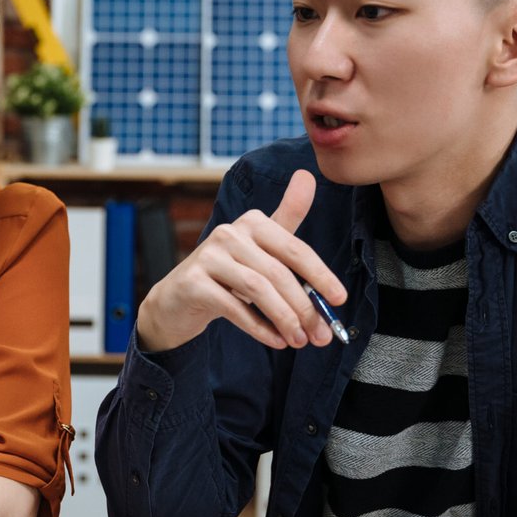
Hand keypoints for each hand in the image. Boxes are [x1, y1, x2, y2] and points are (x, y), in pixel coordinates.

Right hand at [135, 169, 345, 352]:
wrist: (177, 299)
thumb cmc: (227, 274)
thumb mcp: (259, 247)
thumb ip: (287, 218)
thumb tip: (308, 176)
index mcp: (252, 222)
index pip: (295, 249)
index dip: (321, 275)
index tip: (339, 299)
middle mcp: (229, 233)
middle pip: (279, 272)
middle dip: (305, 307)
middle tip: (321, 335)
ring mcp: (208, 256)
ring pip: (258, 289)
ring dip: (285, 319)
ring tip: (299, 340)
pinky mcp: (193, 282)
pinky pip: (234, 307)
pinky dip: (259, 327)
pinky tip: (276, 340)